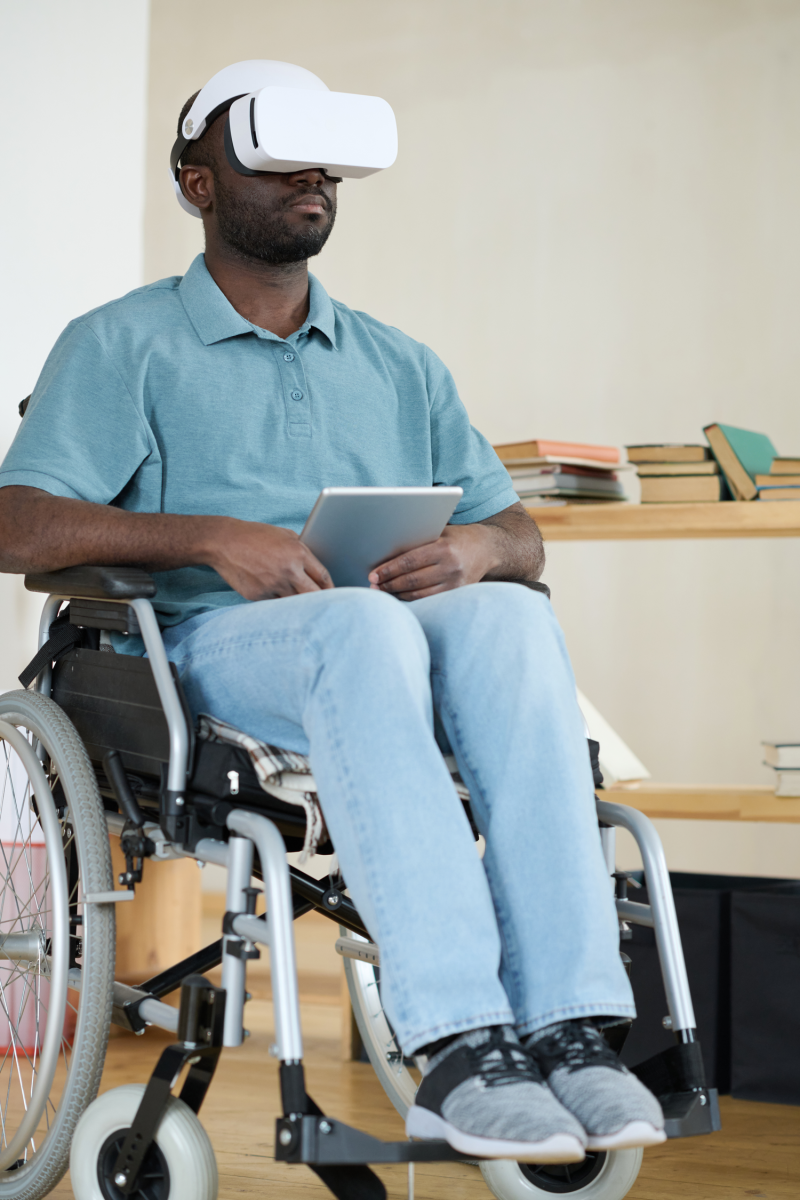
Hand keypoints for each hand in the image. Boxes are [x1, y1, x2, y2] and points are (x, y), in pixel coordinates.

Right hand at [206, 518, 332, 599]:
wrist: (224, 542)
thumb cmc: (255, 535)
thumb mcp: (285, 535)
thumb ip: (303, 551)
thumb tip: (317, 569)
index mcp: (298, 553)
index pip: (323, 577)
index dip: (331, 589)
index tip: (334, 595)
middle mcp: (288, 571)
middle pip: (314, 595)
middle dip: (321, 601)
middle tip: (325, 606)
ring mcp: (272, 585)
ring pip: (294, 603)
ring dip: (299, 604)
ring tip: (301, 603)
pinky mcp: (257, 596)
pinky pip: (274, 604)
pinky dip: (277, 601)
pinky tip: (273, 593)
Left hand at [368, 525, 498, 600]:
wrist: (488, 549)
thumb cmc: (457, 538)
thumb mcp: (440, 533)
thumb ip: (418, 542)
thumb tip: (385, 552)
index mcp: (444, 548)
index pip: (409, 561)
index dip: (388, 570)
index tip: (373, 575)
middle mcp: (451, 567)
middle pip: (412, 580)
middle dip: (389, 584)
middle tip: (374, 585)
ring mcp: (456, 584)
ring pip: (419, 594)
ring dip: (397, 594)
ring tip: (383, 592)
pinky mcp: (457, 594)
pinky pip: (429, 600)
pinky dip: (412, 599)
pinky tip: (400, 596)